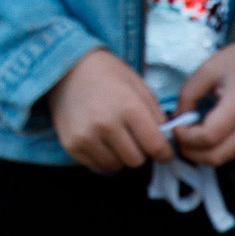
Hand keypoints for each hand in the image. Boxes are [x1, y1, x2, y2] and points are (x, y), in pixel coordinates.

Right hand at [48, 49, 172, 171]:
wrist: (69, 69)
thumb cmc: (108, 75)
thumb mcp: (139, 86)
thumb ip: (156, 116)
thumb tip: (165, 143)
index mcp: (128, 107)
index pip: (156, 147)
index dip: (165, 153)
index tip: (164, 152)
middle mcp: (106, 124)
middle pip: (137, 160)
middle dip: (141, 152)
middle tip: (135, 138)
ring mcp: (86, 136)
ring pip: (117, 166)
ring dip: (121, 156)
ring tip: (116, 137)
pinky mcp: (72, 145)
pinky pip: (97, 166)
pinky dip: (104, 158)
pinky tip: (101, 141)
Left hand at [171, 37, 234, 165]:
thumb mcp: (208, 70)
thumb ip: (188, 95)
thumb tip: (177, 118)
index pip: (208, 137)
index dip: (186, 137)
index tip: (175, 125)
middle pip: (216, 157)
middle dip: (191, 151)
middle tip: (178, 135)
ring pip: (224, 159)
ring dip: (202, 153)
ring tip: (189, 134)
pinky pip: (233, 152)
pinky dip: (215, 149)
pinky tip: (205, 134)